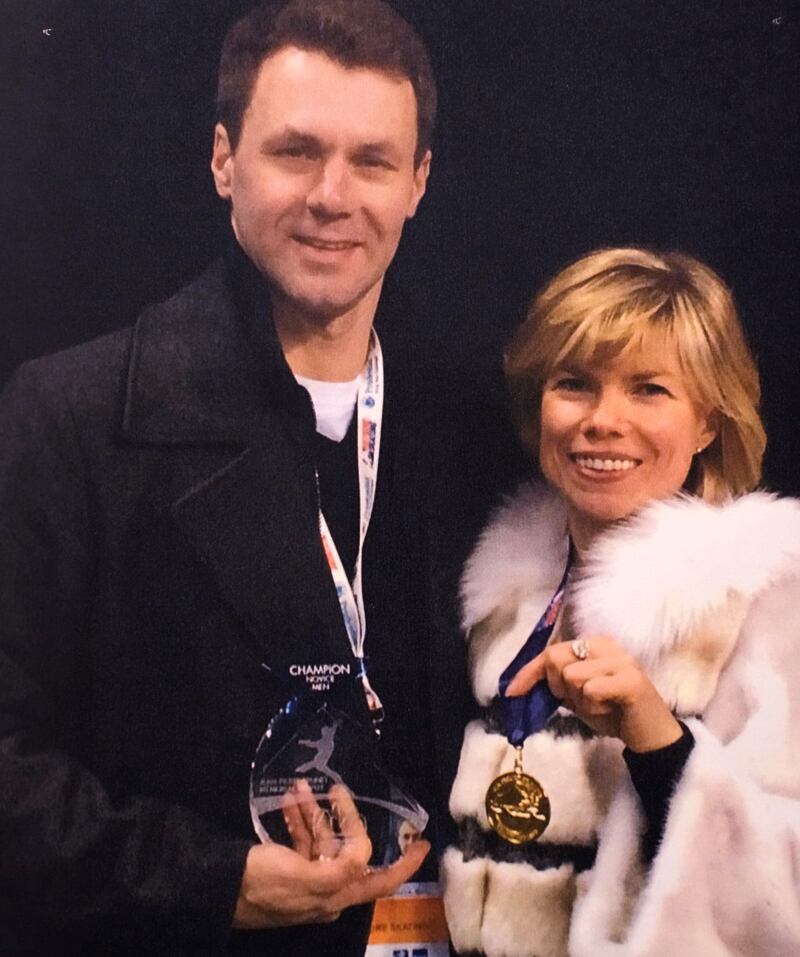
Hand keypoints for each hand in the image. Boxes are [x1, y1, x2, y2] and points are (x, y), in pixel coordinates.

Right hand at [233, 783, 429, 928]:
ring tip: (299, 787)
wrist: (219, 887)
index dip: (405, 864)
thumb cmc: (264, 884)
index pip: (381, 881)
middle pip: (348, 852)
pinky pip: (301, 840)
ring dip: (315, 812)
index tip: (424, 843)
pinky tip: (290, 799)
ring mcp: (306, 879)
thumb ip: (343, 868)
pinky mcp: (286, 869)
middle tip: (337, 791)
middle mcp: (326, 891)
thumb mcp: (307, 879)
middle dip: (344, 819)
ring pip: (322, 840)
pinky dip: (299, 818)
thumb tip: (365, 853)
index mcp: (336, 896)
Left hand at [505, 635, 681, 751]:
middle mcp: (608, 645)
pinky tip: (610, 710)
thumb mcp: (577, 696)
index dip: (529, 672)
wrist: (650, 735)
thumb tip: (521, 684)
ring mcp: (621, 661)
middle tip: (578, 701)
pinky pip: (591, 691)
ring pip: (572, 677)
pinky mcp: (631, 680)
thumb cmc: (613, 712)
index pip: (552, 650)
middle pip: (557, 658)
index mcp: (595, 644)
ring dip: (579, 701)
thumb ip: (557, 684)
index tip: (511, 691)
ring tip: (600, 706)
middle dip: (558, 687)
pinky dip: (594, 708)